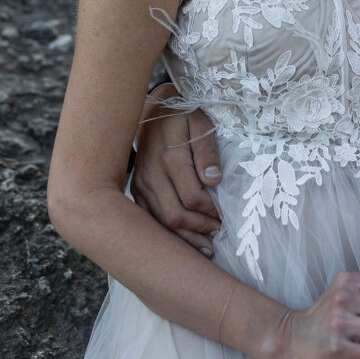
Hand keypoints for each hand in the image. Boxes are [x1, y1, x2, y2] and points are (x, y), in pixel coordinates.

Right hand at [131, 85, 221, 255]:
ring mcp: (140, 184)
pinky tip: (183, 242)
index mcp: (169, 158)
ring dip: (183, 239)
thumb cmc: (182, 116)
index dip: (210, 212)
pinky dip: (166, 235)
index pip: (192, 197)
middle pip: (174, 215)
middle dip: (199, 230)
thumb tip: (214, 180)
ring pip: (160, 223)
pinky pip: (148, 219)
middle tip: (218, 234)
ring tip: (206, 248)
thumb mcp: (200, 124)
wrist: (153, 110)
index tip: (224, 215)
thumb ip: (207, 151)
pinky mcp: (135, 190)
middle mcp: (151, 175)